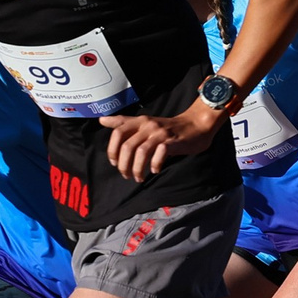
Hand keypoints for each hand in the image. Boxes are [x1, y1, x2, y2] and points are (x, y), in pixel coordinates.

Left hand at [99, 109, 219, 181]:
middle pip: (127, 145)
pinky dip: (154, 165)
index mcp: (140, 121)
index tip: (114, 162)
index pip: (118, 131)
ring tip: (138, 177)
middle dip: (123, 164)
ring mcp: (160, 133)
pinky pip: (159, 154)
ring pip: (141, 152)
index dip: (112, 149)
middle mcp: (148, 125)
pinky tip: (154, 170)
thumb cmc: (168, 127)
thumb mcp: (144, 122)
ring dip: (137, 168)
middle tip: (125, 174)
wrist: (196, 125)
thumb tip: (101, 120)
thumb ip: (124, 122)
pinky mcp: (172, 142)